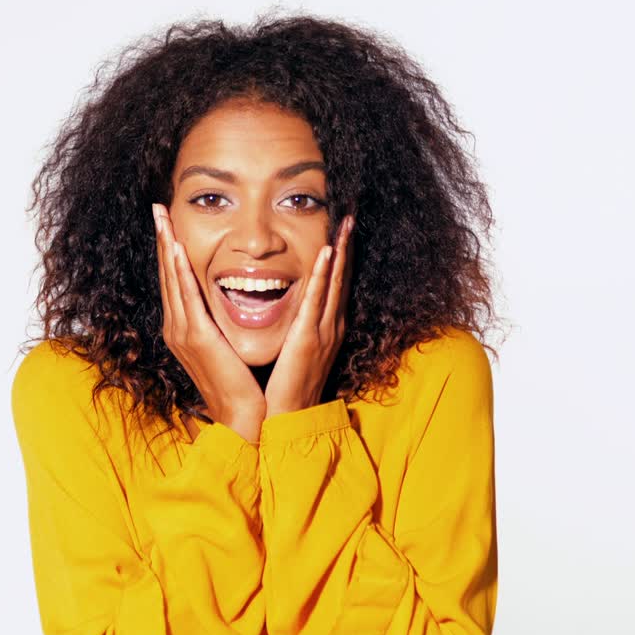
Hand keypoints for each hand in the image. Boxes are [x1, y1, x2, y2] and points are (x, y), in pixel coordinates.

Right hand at [153, 203, 266, 441]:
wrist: (242, 416)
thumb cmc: (241, 384)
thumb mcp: (227, 345)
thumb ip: (222, 323)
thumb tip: (230, 302)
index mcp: (185, 329)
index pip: (175, 280)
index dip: (169, 250)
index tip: (167, 222)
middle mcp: (177, 328)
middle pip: (166, 274)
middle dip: (162, 239)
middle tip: (157, 208)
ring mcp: (183, 332)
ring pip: (171, 280)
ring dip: (166, 245)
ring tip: (162, 217)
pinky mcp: (196, 337)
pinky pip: (185, 297)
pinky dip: (178, 270)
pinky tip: (175, 249)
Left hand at [264, 215, 353, 417]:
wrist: (286, 420)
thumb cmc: (284, 388)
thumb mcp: (294, 352)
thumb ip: (296, 330)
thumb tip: (289, 312)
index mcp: (324, 329)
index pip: (335, 285)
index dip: (341, 257)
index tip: (341, 230)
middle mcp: (330, 326)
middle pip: (342, 278)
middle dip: (347, 246)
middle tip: (350, 215)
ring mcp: (323, 332)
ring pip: (336, 283)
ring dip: (341, 251)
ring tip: (345, 223)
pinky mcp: (309, 340)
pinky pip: (318, 301)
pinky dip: (325, 276)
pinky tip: (328, 253)